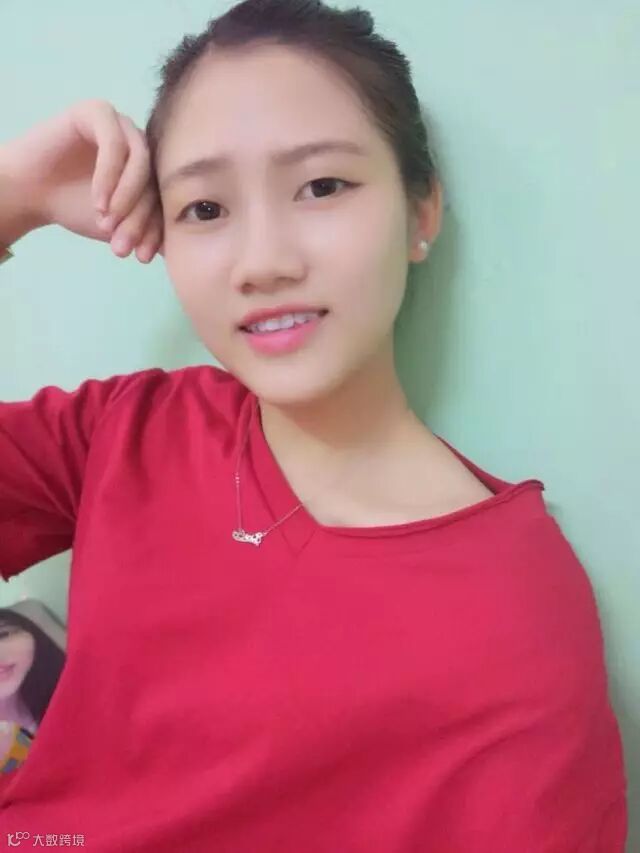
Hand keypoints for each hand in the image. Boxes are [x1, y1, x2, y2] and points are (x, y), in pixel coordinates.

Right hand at [3, 98, 162, 262]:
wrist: (31, 192)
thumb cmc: (76, 207)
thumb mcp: (120, 228)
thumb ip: (149, 233)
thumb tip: (180, 252)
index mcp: (153, 168)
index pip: (166, 199)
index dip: (156, 231)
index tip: (142, 258)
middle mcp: (142, 143)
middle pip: (156, 181)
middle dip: (139, 219)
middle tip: (121, 246)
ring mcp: (122, 124)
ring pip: (141, 162)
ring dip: (126, 198)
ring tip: (107, 223)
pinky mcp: (98, 112)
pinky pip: (114, 145)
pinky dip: (108, 177)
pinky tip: (98, 202)